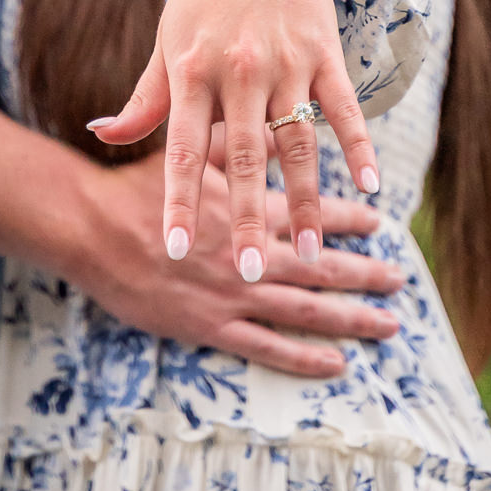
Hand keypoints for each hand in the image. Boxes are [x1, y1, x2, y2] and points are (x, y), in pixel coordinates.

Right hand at [71, 155, 402, 378]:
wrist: (92, 228)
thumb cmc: (134, 187)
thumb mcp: (187, 150)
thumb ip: (231, 141)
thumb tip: (273, 127)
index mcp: (247, 206)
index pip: (311, 211)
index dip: (348, 218)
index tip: (379, 223)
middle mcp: (250, 251)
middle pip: (321, 266)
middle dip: (365, 272)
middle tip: (398, 279)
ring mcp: (234, 292)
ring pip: (307, 309)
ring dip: (352, 317)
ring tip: (387, 323)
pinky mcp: (212, 325)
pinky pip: (270, 346)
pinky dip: (306, 357)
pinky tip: (338, 364)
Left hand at [88, 0, 379, 278]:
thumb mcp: (167, 40)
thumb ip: (145, 97)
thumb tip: (103, 134)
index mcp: (192, 70)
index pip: (184, 150)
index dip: (180, 202)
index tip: (176, 250)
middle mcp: (238, 70)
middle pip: (244, 158)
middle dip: (247, 219)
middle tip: (246, 274)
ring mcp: (285, 62)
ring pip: (298, 144)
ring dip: (308, 201)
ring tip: (311, 253)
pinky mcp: (324, 52)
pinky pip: (343, 109)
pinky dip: (359, 146)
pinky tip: (371, 185)